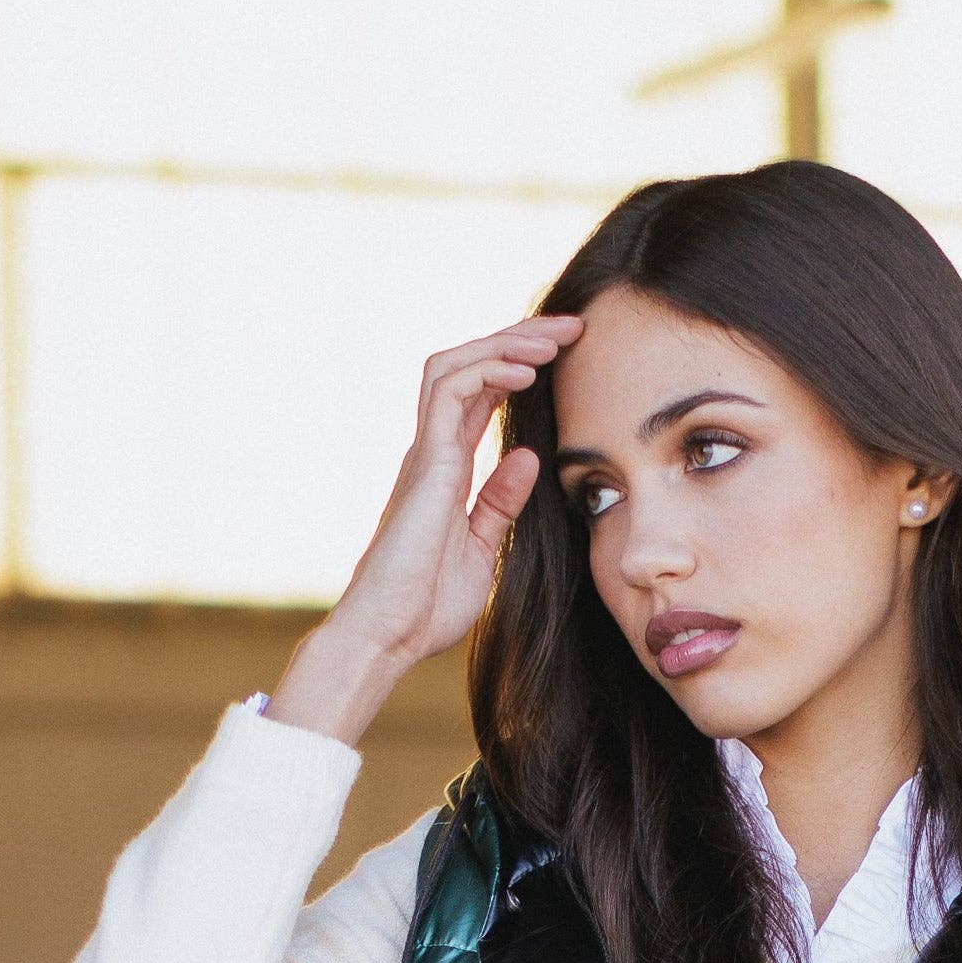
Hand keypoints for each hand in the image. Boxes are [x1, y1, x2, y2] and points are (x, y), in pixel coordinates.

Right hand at [272, 316, 581, 746]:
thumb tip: (527, 459)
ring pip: (455, 366)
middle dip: (520, 339)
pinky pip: (450, 394)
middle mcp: (432, 451)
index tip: (569, 353)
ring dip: (506, 345)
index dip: (520, 365)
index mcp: (447, 468)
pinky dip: (488, 372)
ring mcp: (424, 454)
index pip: (482, 395)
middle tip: (572, 327)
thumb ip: (500, 501)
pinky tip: (526, 372)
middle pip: (470, 367)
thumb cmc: (426, 605)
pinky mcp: (424, 464)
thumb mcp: (482, 548)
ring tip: (552, 340)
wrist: (389, 635)